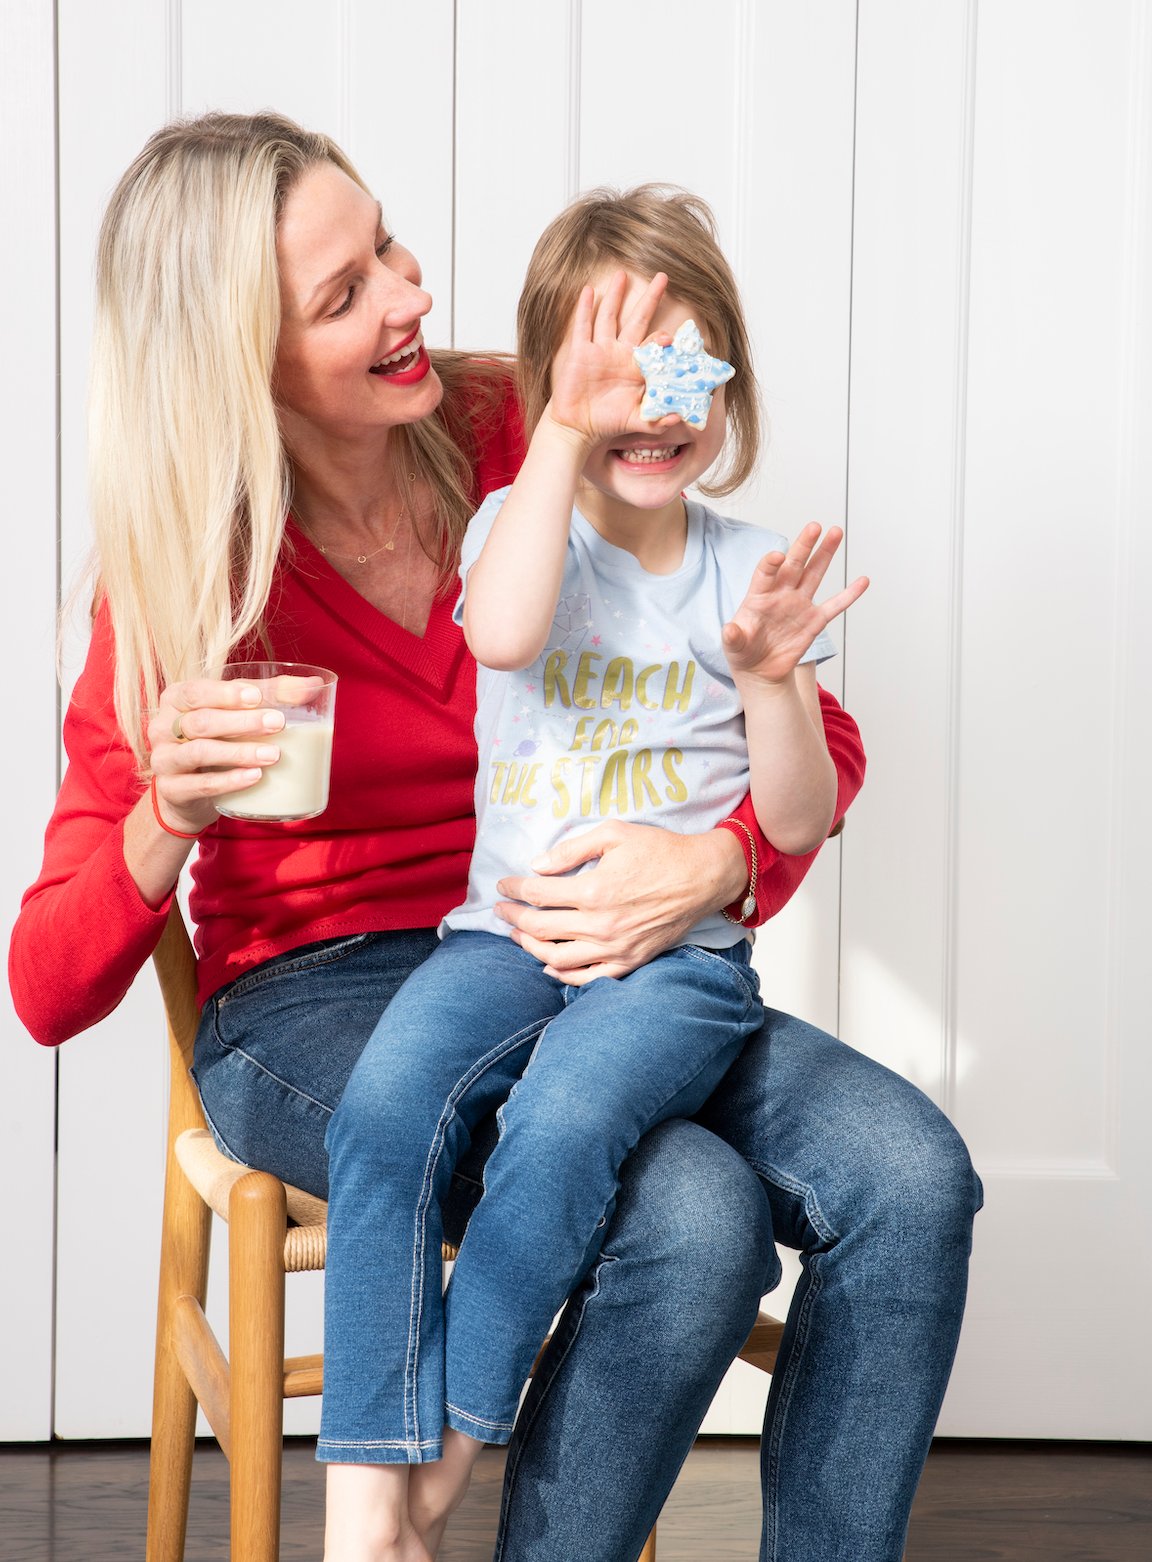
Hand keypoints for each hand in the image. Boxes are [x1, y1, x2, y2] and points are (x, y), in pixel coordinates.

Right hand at [146, 677, 288, 834]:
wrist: (187, 792)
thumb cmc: (216, 740)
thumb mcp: (235, 713)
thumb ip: (269, 695)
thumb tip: (314, 685)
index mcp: (176, 699)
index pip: (196, 691)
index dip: (226, 694)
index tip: (257, 696)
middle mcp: (163, 727)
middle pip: (200, 721)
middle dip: (241, 722)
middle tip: (278, 723)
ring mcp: (164, 759)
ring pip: (199, 752)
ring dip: (238, 752)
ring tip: (274, 754)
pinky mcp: (171, 790)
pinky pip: (200, 785)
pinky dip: (229, 780)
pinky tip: (254, 776)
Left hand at [494, 820, 744, 983]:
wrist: (702, 877)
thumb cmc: (659, 850)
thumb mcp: (614, 833)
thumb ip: (572, 849)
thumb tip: (537, 866)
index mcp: (594, 890)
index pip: (537, 894)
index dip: (514, 888)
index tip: (503, 885)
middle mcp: (601, 924)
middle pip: (540, 926)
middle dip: (513, 917)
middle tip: (500, 910)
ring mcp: (615, 947)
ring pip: (556, 957)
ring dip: (529, 946)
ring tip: (517, 933)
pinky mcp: (629, 961)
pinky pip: (587, 978)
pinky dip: (562, 975)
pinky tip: (547, 964)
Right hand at [546, 270, 677, 446]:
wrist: (578, 428)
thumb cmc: (608, 423)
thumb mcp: (637, 421)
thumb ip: (658, 420)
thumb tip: (680, 417)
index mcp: (636, 367)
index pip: (653, 345)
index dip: (662, 339)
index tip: (670, 338)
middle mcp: (620, 353)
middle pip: (637, 319)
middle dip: (650, 299)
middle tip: (663, 276)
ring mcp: (600, 350)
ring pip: (609, 316)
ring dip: (615, 295)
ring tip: (622, 274)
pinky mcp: (580, 353)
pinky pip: (583, 327)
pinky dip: (585, 309)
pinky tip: (589, 291)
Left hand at [723, 524, 868, 684]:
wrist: (760, 670)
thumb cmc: (743, 651)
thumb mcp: (733, 645)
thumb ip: (733, 637)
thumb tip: (729, 630)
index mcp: (759, 596)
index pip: (765, 573)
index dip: (770, 564)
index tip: (778, 556)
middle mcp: (781, 594)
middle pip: (794, 564)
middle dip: (804, 545)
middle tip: (815, 526)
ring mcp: (799, 605)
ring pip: (814, 574)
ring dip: (825, 554)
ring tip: (836, 532)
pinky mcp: (814, 621)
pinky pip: (835, 605)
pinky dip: (849, 594)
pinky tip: (862, 581)